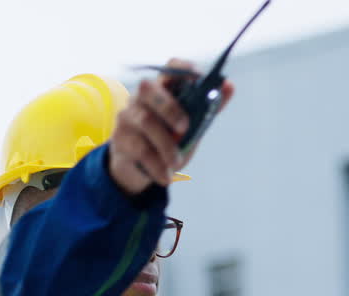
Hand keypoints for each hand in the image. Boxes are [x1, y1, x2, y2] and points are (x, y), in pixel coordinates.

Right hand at [107, 59, 234, 195]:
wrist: (140, 169)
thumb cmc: (167, 140)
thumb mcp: (191, 126)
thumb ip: (208, 107)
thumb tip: (229, 85)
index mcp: (163, 89)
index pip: (170, 68)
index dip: (184, 69)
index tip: (199, 80)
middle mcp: (141, 97)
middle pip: (148, 88)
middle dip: (170, 107)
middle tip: (185, 128)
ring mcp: (127, 116)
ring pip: (145, 121)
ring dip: (166, 145)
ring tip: (177, 161)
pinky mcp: (120, 138)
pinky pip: (139, 148)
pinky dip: (156, 164)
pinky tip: (165, 175)